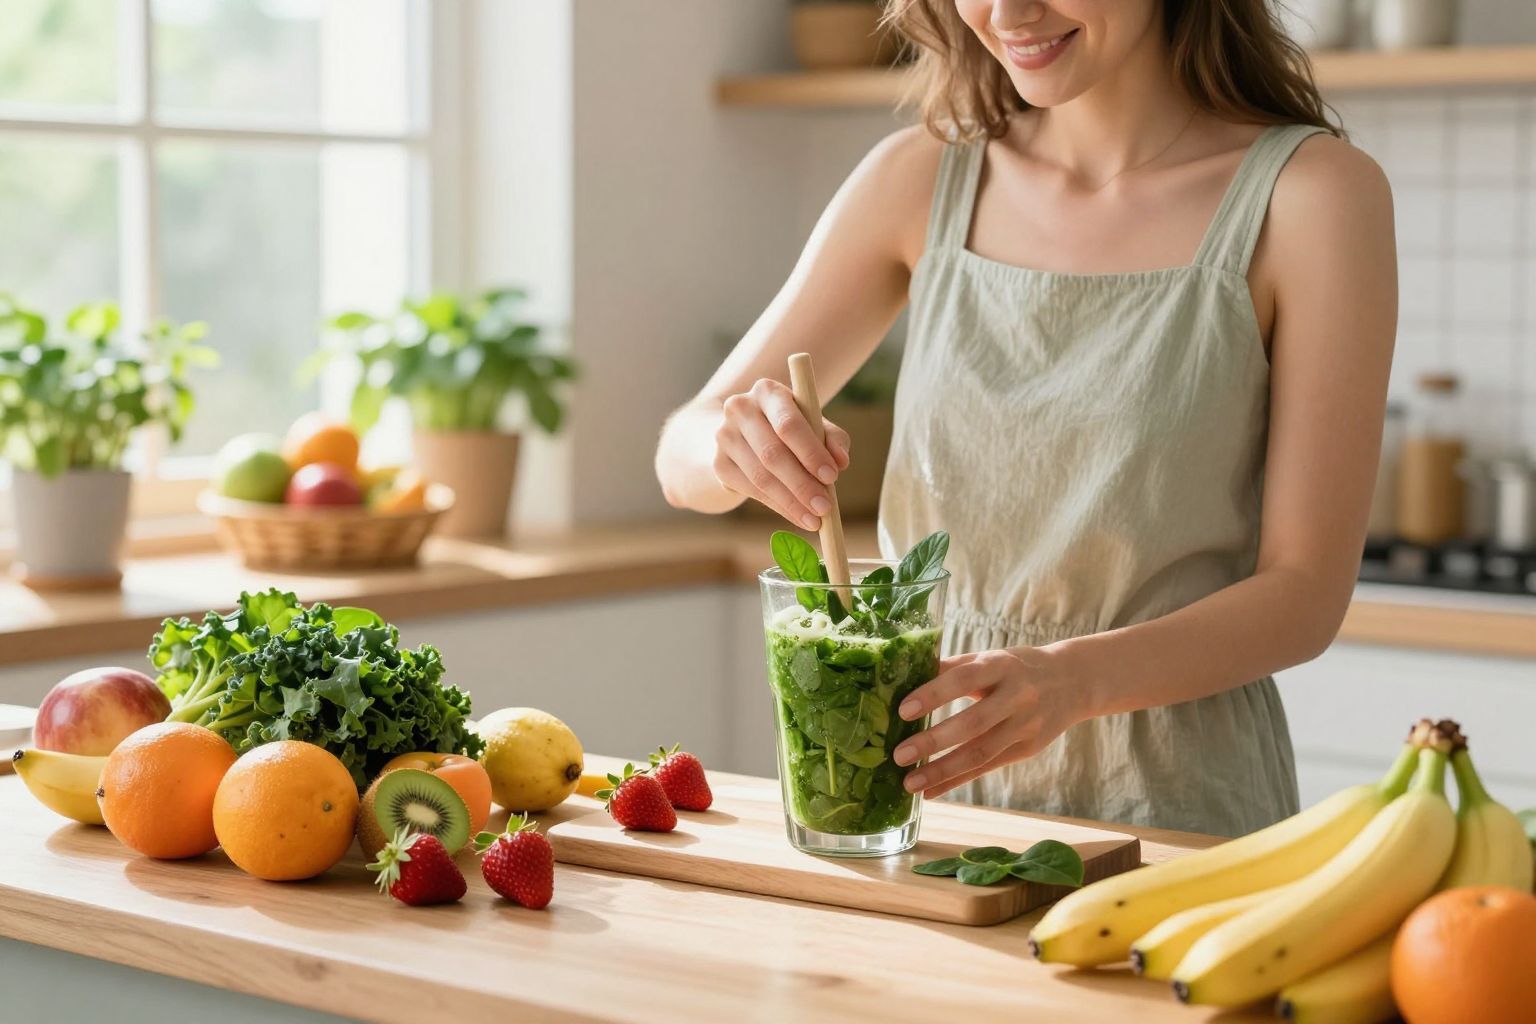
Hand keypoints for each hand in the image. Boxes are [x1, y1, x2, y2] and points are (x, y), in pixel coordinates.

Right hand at [710, 378, 850, 529]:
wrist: (744, 432)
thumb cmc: (788, 426)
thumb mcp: (813, 423)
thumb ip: (832, 438)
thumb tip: (841, 461)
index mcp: (767, 391)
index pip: (788, 423)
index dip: (811, 452)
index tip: (832, 476)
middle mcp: (740, 408)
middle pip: (772, 453)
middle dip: (802, 484)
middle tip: (824, 507)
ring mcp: (724, 436)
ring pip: (760, 476)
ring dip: (790, 501)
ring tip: (814, 518)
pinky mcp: (719, 463)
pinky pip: (750, 490)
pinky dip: (777, 505)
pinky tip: (796, 514)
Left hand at [891, 646, 1086, 798]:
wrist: (1073, 681)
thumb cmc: (1016, 667)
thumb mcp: (989, 657)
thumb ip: (953, 668)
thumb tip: (904, 676)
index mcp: (1001, 665)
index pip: (964, 679)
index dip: (934, 694)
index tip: (903, 710)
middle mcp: (1016, 696)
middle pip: (974, 722)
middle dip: (934, 741)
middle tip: (899, 755)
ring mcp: (1025, 725)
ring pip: (981, 752)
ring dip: (942, 771)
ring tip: (909, 783)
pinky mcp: (1028, 748)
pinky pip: (988, 767)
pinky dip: (957, 781)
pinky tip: (931, 792)